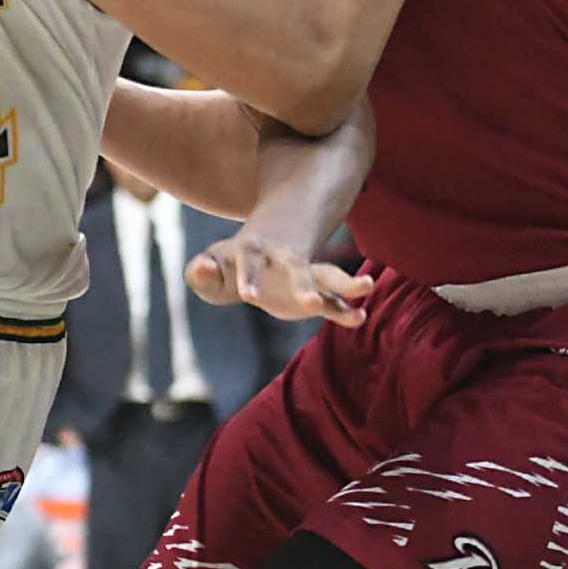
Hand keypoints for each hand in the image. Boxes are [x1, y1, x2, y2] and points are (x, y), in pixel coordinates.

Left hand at [187, 227, 373, 326]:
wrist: (259, 251)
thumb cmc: (230, 262)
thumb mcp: (212, 265)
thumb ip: (201, 271)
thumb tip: (201, 268)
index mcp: (254, 250)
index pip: (249, 262)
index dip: (247, 277)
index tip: (246, 296)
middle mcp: (283, 260)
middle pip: (297, 269)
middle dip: (304, 285)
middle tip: (310, 303)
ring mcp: (303, 275)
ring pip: (327, 276)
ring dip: (346, 283)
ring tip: (367, 287)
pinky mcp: (316, 294)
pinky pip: (334, 301)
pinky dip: (346, 310)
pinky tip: (360, 318)